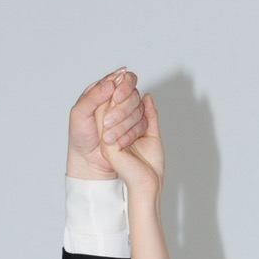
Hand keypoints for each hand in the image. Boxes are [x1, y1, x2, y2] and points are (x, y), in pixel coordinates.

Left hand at [68, 62, 146, 180]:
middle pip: (133, 92)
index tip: (117, 97)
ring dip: (126, 122)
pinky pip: (143, 123)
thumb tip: (111, 82)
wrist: (87, 160)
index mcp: (103, 90)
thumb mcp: (79, 114)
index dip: (124, 85)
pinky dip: (133, 131)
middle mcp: (117, 99)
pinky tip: (121, 140)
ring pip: (139, 108)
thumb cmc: (80, 135)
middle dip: (123, 107)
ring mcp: (127, 113)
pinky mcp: (135, 126)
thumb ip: (93, 96)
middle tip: (107, 122)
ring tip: (108, 136)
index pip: (121, 78)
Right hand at [96, 81, 163, 203]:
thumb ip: (149, 116)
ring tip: (122, 80)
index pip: (118, 108)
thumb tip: (147, 96)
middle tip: (125, 74)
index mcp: (118, 134)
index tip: (128, 76)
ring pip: (107, 110)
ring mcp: (108, 140)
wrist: (149, 184)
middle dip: (119, 89)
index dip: (123, 92)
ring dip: (117, 95)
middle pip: (110, 106)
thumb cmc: (151, 165)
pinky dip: (114, 106)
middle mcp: (110, 136)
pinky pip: (107, 120)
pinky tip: (120, 94)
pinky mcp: (108, 145)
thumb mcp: (151, 134)